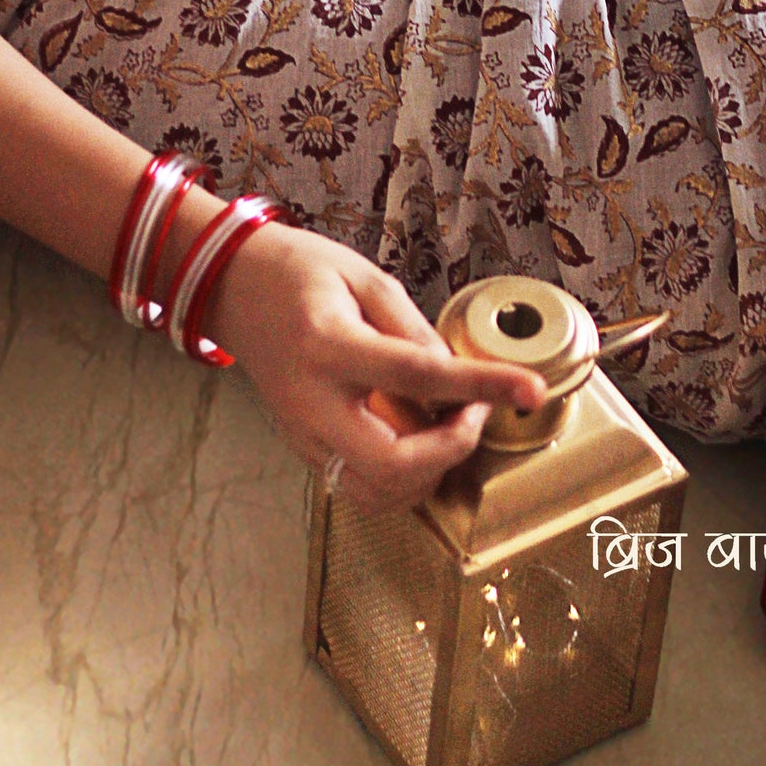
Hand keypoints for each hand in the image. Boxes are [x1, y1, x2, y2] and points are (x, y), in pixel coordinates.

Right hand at [210, 226, 545, 511]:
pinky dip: (402, 477)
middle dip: (451, 451)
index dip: (484, 385)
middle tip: (474, 413)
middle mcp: (313, 402)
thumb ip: (413, 328)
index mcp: (330, 346)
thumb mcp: (365, 277)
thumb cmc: (300, 273)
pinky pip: (359, 487)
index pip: (420, 376)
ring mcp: (303, 434)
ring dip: (428, 473)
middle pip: (393, 465)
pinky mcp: (304, 448)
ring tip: (448, 426)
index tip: (530, 389)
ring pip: (376, 493)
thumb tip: (457, 374)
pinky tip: (419, 439)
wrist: (236, 288)